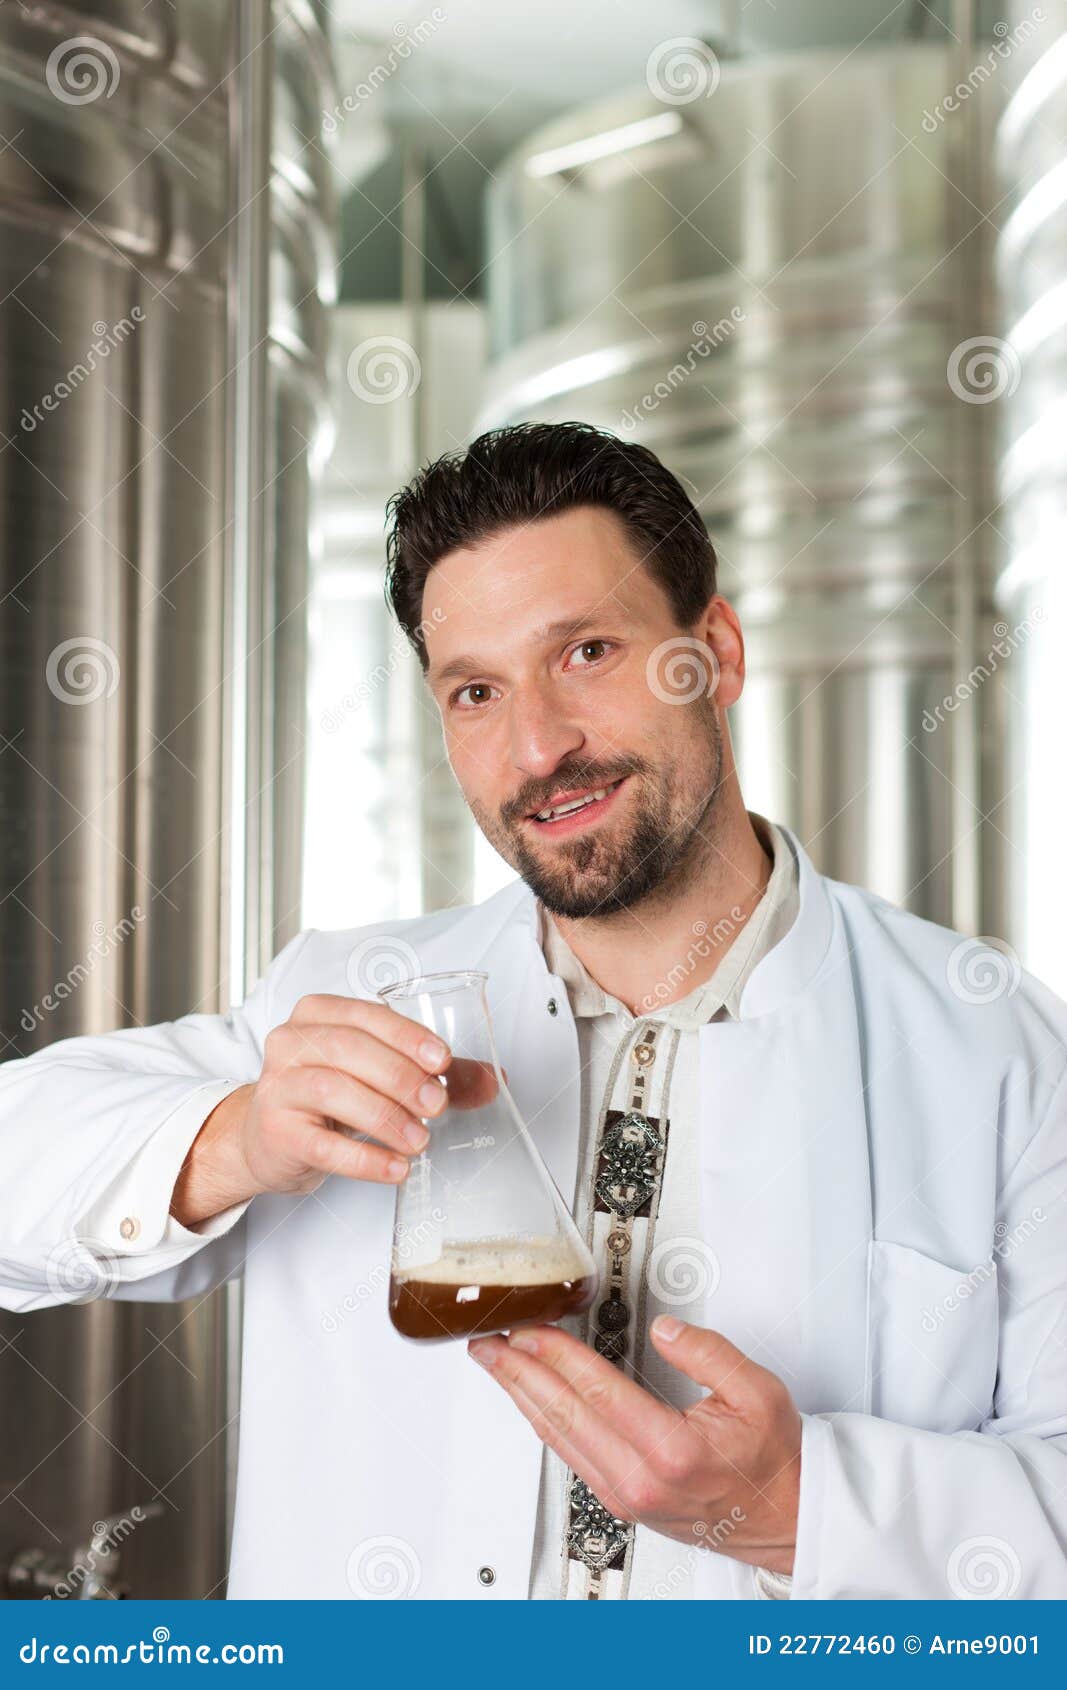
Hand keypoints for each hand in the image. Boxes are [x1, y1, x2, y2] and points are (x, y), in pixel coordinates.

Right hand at [171, 994, 497, 1225]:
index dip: (406, 1036)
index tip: (443, 1060)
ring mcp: (278, 1087)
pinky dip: (366, 1159)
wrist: (266, 1139)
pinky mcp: (276, 1133)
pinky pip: (323, 1146)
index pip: (365, 1014)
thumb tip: (492, 1081)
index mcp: (318, 1014)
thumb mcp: (375, 1074)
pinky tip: (396, 1168)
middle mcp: (290, 1042)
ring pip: (333, 1091)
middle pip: (350, 1049)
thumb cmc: (327, 1098)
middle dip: (401, 1077)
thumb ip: (433, 1074)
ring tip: (420, 1140)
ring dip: (386, 1117)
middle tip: (438, 1105)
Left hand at [468, 1315, 800, 1574]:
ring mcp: (626, 1496)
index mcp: (672, 1452)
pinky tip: (532, 1400)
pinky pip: (569, 1455)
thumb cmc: (774, 1462)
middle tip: (490, 1342)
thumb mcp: (760, 1393)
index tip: (530, 1328)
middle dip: (520, 1373)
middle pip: (563, 1416)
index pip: (596, 1391)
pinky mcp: (621, 1502)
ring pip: (558, 1439)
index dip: (556, 1355)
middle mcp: (641, 1480)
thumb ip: (710, 1354)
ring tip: (498, 1364)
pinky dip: (544, 1421)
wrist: (785, 1519)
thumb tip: (666, 1329)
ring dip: (523, 1396)